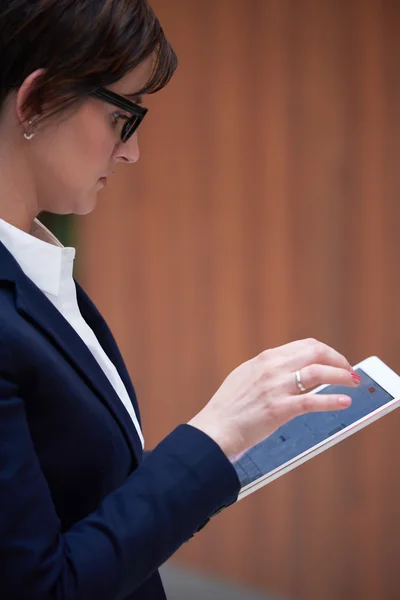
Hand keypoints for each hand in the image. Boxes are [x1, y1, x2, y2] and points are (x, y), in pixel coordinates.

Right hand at [188, 338, 358, 456]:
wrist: (215, 429)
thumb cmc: (228, 407)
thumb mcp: (246, 377)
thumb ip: (268, 370)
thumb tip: (292, 370)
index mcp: (265, 359)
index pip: (305, 345)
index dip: (327, 352)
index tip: (336, 361)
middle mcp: (272, 368)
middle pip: (316, 353)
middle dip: (338, 360)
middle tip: (350, 371)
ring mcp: (275, 388)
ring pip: (319, 372)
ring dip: (341, 376)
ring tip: (353, 383)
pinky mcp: (278, 409)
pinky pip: (312, 401)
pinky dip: (332, 400)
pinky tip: (344, 402)